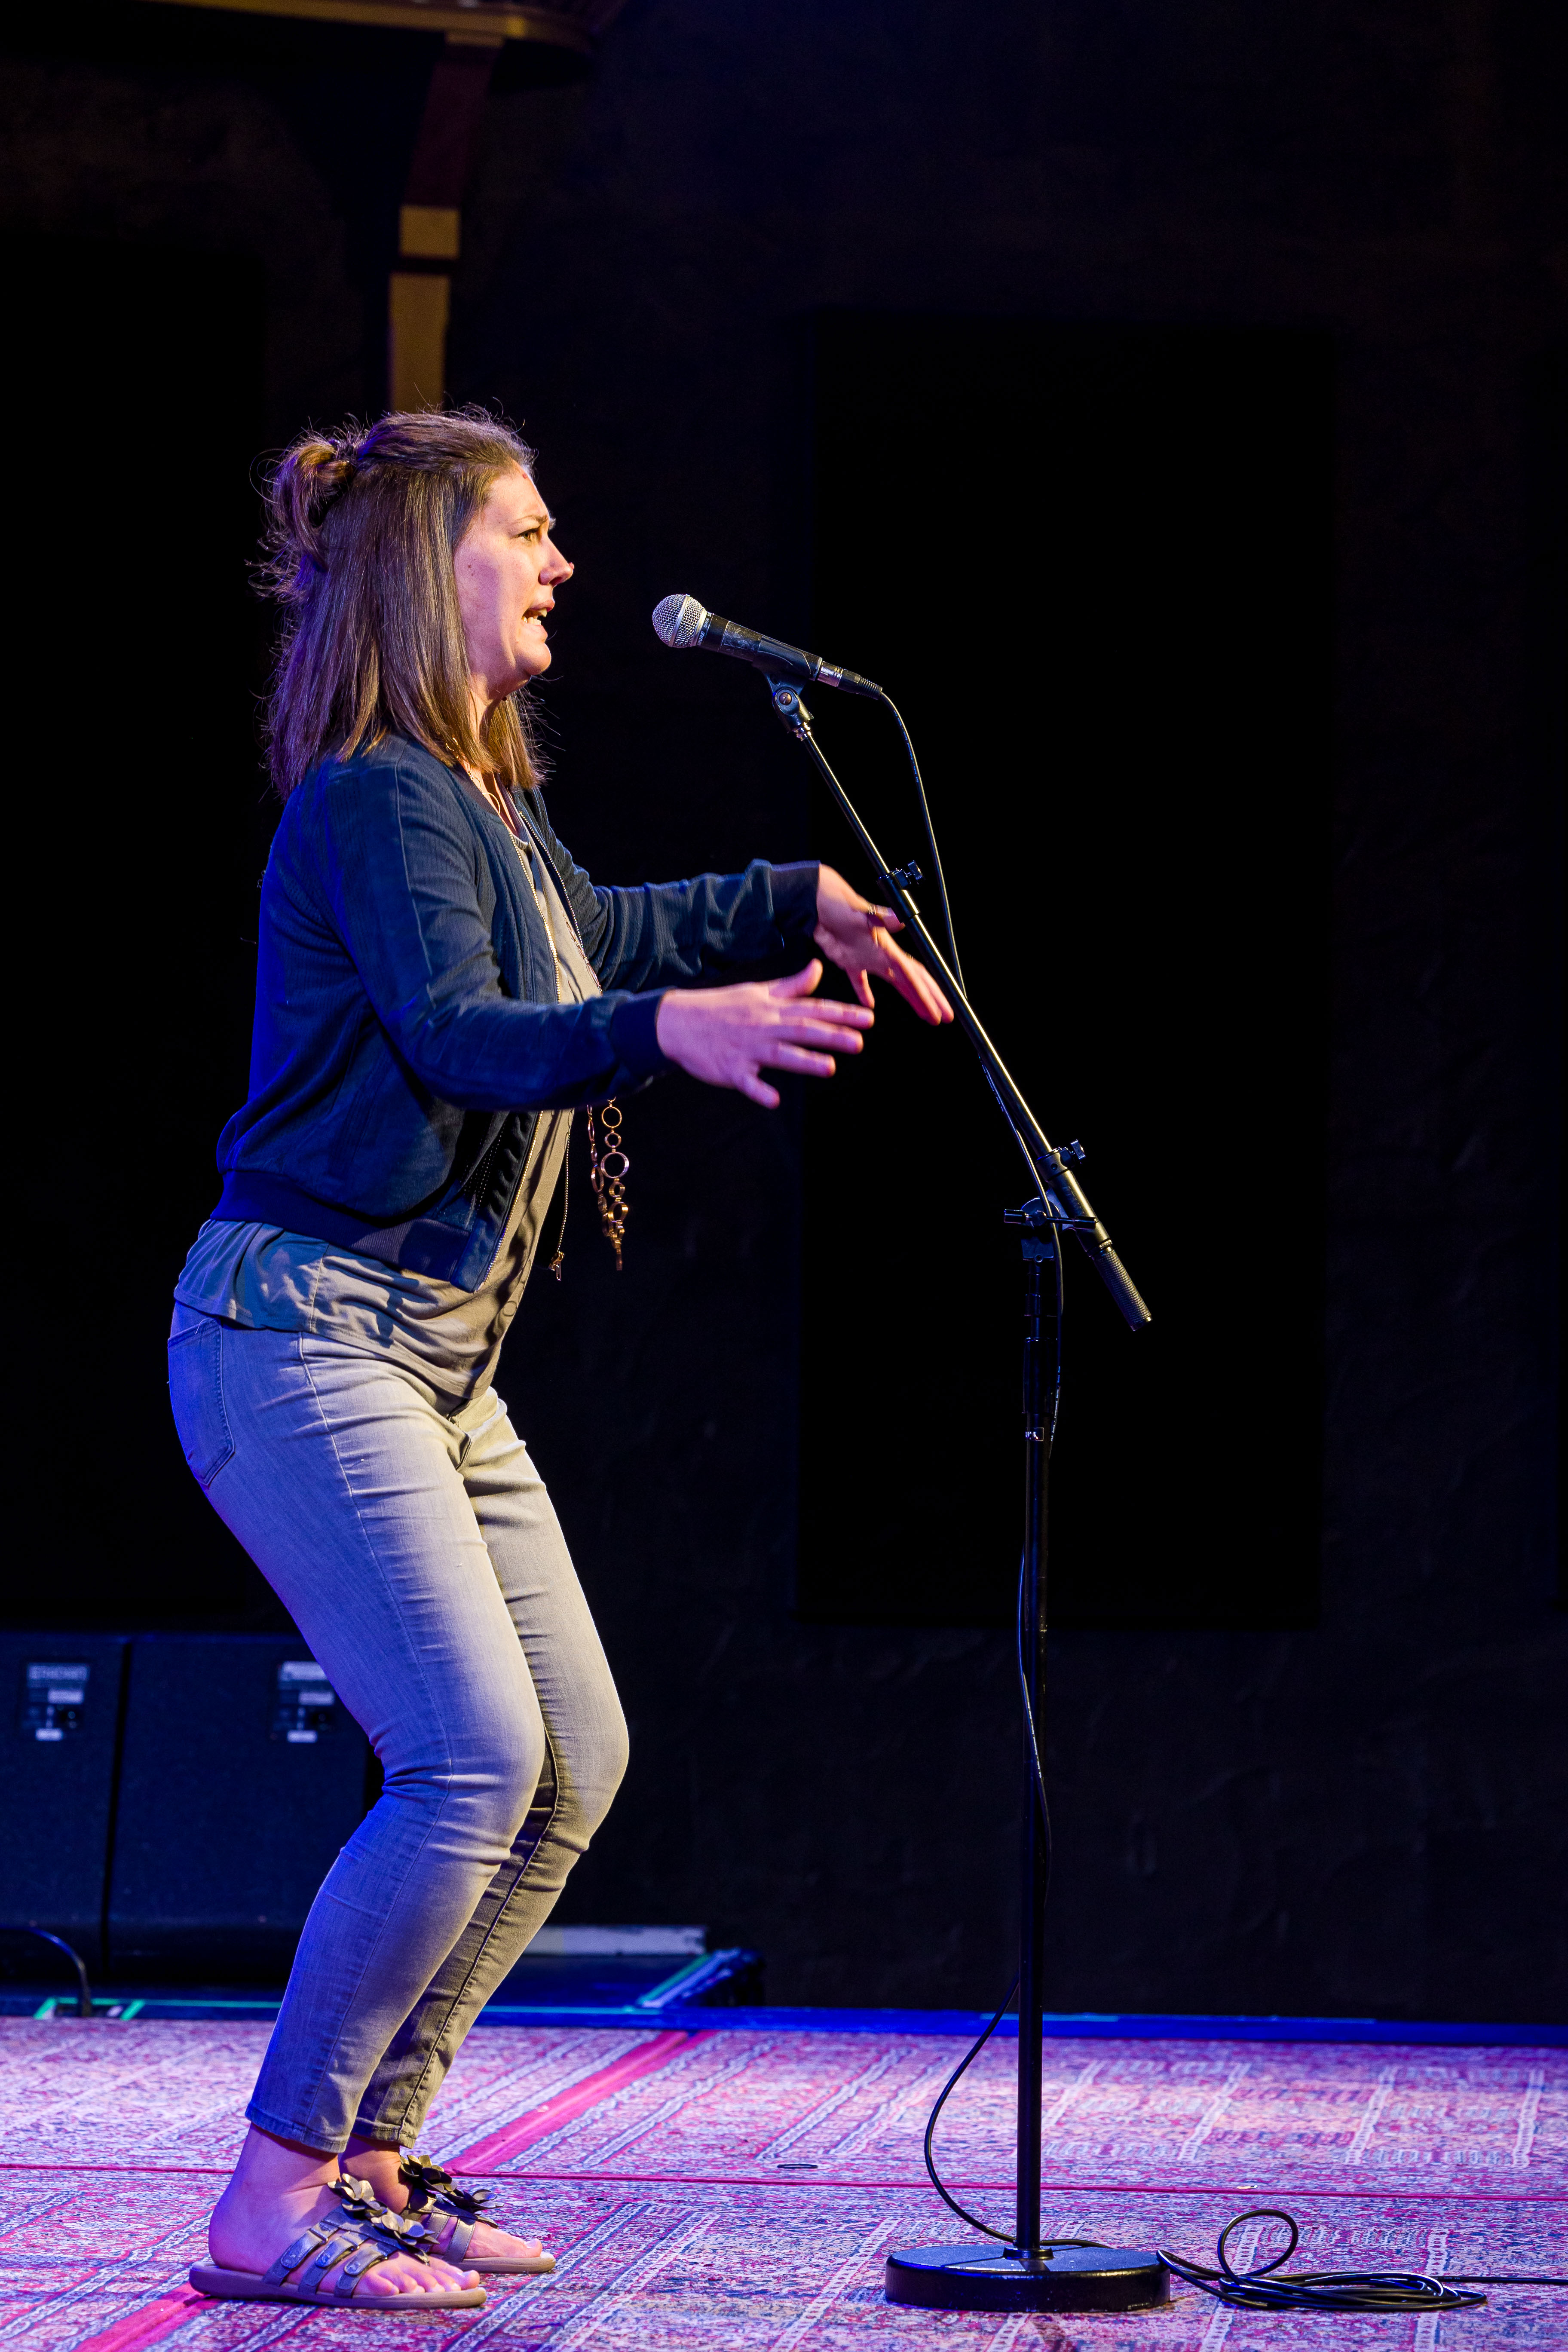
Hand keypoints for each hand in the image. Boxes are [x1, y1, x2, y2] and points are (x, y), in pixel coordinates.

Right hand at [655, 961, 873, 1108]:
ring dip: (804, 1061)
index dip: (842, 1014)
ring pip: (779, 1055)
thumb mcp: (758, 991)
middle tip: (859, 1041)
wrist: (679, 1021)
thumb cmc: (722, 1007)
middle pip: (802, 1030)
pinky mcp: (730, 1069)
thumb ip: (792, 985)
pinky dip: (759, 1090)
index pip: (813, 1009)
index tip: (868, 1019)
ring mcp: (747, 1049)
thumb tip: (818, 968)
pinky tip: (774, 1100)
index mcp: (772, 1008)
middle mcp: (763, 1027)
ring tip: (829, 1068)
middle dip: (831, 1035)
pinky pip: (746, 1082)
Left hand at [812, 864, 952, 1024]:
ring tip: (924, 1015)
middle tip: (944, 1017)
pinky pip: (861, 980)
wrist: (816, 899)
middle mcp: (882, 954)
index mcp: (887, 948)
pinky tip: (869, 1005)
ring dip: (910, 998)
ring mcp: (867, 958)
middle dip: (929, 999)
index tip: (938, 1012)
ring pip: (895, 982)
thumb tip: (900, 919)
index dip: (926, 995)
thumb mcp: (859, 912)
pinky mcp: (850, 960)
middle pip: (912, 981)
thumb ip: (880, 918)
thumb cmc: (837, 903)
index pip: (912, 976)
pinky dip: (865, 993)